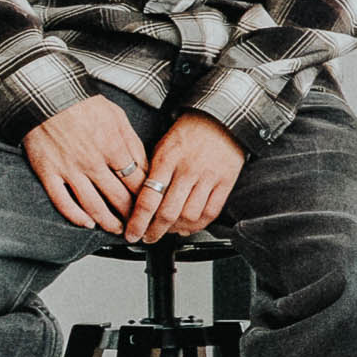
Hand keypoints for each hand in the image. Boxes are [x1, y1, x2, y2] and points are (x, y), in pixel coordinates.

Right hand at [20, 98, 146, 231]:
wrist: (46, 96)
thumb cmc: (83, 105)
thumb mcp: (118, 117)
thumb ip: (133, 144)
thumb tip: (146, 167)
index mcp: (113, 148)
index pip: (137, 182)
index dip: (147, 198)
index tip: (152, 206)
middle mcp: (92, 163)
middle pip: (118, 198)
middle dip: (132, 216)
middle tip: (138, 225)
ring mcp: (69, 170)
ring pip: (92, 205)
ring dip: (108, 221)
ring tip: (117, 229)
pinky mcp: (49, 173)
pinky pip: (62, 201)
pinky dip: (76, 216)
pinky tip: (87, 223)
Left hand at [119, 112, 244, 241]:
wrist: (220, 118)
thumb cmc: (189, 132)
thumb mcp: (162, 147)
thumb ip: (152, 172)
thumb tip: (139, 201)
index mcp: (167, 159)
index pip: (148, 198)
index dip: (138, 221)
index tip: (132, 233)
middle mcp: (188, 170)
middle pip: (168, 212)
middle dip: (154, 231)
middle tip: (147, 237)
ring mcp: (208, 177)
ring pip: (189, 216)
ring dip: (176, 229)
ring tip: (169, 230)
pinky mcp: (225, 182)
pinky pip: (211, 212)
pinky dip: (198, 225)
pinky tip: (189, 226)